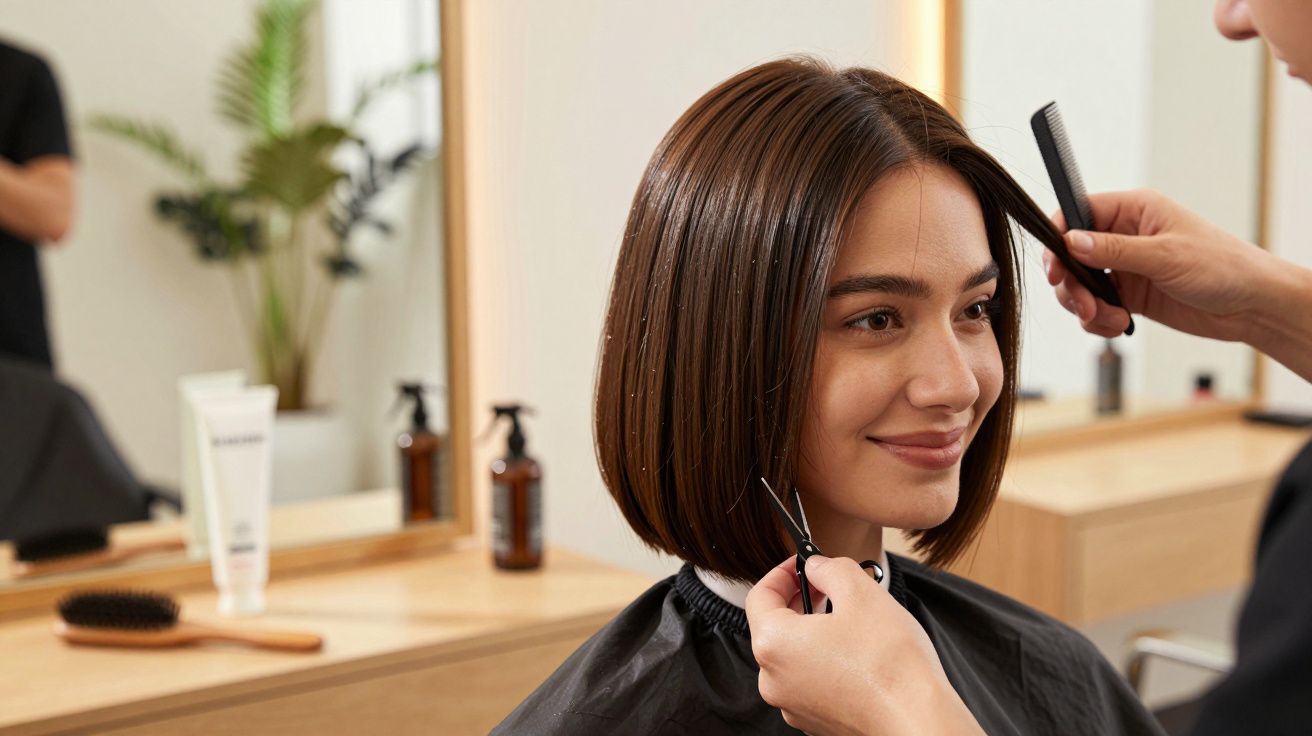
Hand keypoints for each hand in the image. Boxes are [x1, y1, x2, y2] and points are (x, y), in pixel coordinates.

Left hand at [745, 555, 982, 735]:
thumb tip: (817, 566)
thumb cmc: (889, 663)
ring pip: (793, 654)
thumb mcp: (860, 592)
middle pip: (774, 626)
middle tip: (828, 585)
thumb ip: (829, 568)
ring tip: (847, 616)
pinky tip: (854, 650)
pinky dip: (824, 659)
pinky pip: (809, 679)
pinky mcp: (815, 719)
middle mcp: (773, 679)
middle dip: (799, 599)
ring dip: (813, 630)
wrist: (918, 720)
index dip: (782, 572)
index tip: (804, 564)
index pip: (760, 595)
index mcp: (774, 644)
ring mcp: (793, 704)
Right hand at [1045, 189, 1284, 340]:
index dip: (1059, 237)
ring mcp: (1124, 267)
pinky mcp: (1128, 295)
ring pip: (1079, 284)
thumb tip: (1071, 241)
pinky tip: (1119, 324)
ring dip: (1085, 306)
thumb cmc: (1222, 267)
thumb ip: (1114, 250)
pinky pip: (1094, 307)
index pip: (1078, 213)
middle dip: (1072, 285)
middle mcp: (1123, 236)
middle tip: (1085, 306)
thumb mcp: (1165, 255)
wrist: (1251, 305)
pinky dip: (1098, 320)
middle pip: (1071, 255)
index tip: (1056, 267)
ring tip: (1109, 319)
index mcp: (1133, 211)